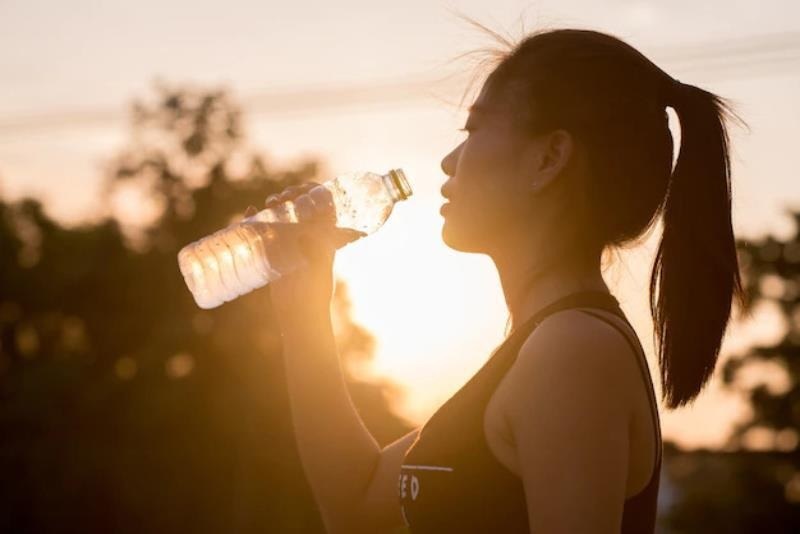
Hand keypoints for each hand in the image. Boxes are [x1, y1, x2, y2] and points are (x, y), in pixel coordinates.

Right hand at [244, 182, 365, 318]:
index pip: (323, 203)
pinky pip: (265, 231)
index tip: (298, 189)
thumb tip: (309, 229)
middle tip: (278, 199)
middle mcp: (309, 236)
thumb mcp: (319, 265)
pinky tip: (248, 212)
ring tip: (267, 204)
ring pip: (283, 216)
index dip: (312, 191)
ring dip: (274, 204)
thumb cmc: (314, 290)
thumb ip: (318, 246)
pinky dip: (256, 218)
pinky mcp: (274, 253)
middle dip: (290, 195)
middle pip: (301, 205)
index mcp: (326, 235)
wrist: (299, 313)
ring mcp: (291, 243)